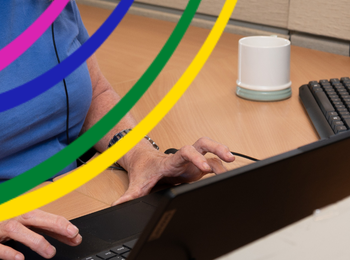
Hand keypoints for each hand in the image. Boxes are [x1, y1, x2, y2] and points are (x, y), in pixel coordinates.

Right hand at [0, 209, 80, 258]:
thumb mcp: (7, 228)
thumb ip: (30, 231)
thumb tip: (54, 236)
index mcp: (14, 214)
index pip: (41, 217)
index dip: (60, 224)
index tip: (76, 234)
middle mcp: (5, 219)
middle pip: (34, 217)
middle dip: (55, 225)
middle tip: (72, 235)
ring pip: (17, 230)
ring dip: (35, 240)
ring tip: (49, 252)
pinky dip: (7, 252)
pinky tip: (18, 258)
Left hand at [113, 137, 234, 205]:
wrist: (143, 160)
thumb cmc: (143, 169)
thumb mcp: (137, 183)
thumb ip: (130, 195)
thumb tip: (117, 205)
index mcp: (171, 161)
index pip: (185, 153)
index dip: (194, 158)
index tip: (203, 168)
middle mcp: (183, 158)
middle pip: (201, 144)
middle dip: (215, 147)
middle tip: (228, 155)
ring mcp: (190, 161)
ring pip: (209, 150)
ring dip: (221, 153)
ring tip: (232, 160)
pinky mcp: (195, 168)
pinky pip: (211, 163)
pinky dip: (220, 167)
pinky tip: (227, 174)